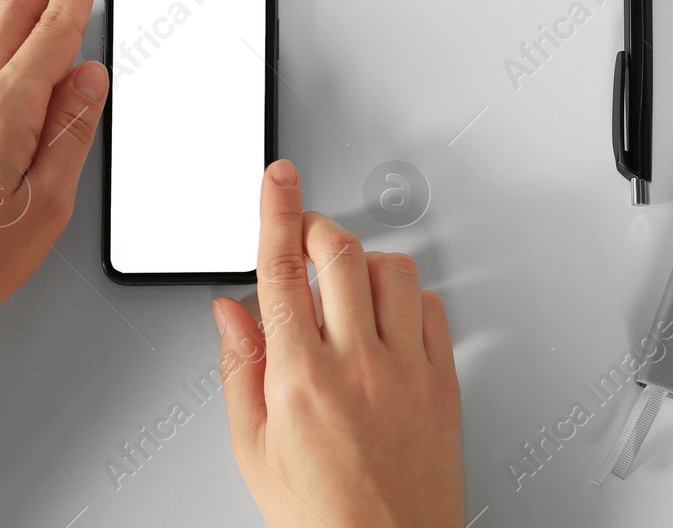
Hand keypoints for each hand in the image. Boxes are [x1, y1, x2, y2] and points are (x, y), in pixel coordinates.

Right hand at [213, 160, 463, 527]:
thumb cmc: (323, 520)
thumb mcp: (253, 449)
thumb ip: (238, 369)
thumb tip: (229, 313)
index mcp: (300, 379)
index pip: (282, 270)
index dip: (277, 211)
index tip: (278, 178)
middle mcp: (357, 365)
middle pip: (340, 253)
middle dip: (318, 226)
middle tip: (305, 231)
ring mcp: (406, 371)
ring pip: (393, 270)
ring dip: (364, 262)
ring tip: (345, 285)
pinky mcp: (443, 383)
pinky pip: (432, 308)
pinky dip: (407, 297)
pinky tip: (387, 317)